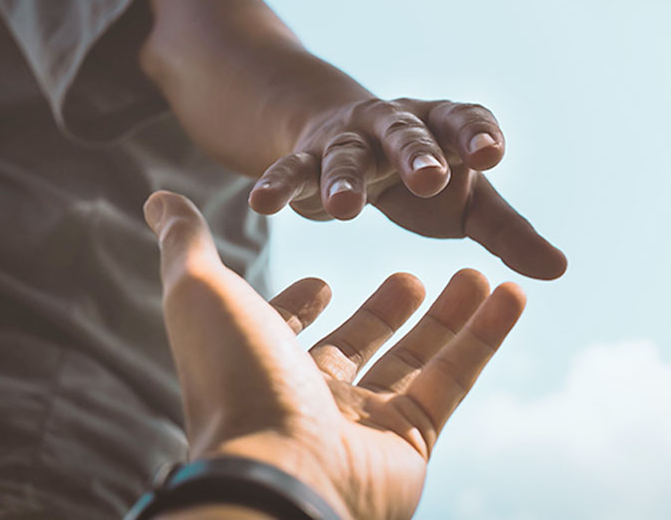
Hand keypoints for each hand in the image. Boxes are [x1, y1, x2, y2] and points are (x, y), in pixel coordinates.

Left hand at [144, 191, 526, 519]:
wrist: (279, 472)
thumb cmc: (236, 380)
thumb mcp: (203, 294)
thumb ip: (186, 245)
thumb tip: (159, 198)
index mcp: (262, 364)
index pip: (286, 331)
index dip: (301, 306)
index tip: (323, 281)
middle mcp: (312, 396)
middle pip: (360, 343)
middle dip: (386, 309)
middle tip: (412, 275)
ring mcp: (364, 422)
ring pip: (417, 359)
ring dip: (450, 315)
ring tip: (479, 272)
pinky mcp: (412, 440)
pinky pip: (455, 379)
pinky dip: (485, 336)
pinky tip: (510, 294)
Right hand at [248, 97, 566, 279]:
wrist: (350, 141)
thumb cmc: (423, 177)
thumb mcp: (468, 202)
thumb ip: (508, 233)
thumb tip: (560, 270)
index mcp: (444, 129)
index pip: (464, 122)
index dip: (477, 135)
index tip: (491, 154)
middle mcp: (396, 126)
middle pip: (407, 134)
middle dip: (417, 153)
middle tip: (430, 178)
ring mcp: (349, 140)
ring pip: (346, 155)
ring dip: (344, 178)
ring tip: (345, 211)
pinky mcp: (307, 158)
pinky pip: (291, 170)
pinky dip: (278, 184)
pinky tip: (261, 202)